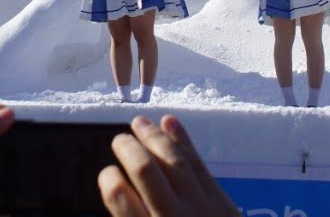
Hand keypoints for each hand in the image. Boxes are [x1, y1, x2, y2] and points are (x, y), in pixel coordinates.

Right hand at [99, 115, 239, 216]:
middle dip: (129, 150)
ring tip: (139, 122)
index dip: (110, 181)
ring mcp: (202, 208)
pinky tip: (169, 121)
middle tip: (119, 140)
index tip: (107, 174)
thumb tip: (118, 195)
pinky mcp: (222, 202)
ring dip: (154, 137)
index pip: (121, 200)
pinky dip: (183, 140)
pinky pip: (199, 163)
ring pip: (173, 161)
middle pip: (146, 172)